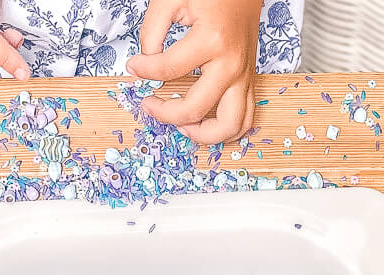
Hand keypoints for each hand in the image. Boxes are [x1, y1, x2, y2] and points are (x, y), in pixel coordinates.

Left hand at [127, 0, 262, 143]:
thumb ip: (152, 30)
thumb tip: (145, 63)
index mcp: (211, 41)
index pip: (167, 70)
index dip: (144, 71)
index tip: (134, 66)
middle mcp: (231, 64)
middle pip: (195, 109)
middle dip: (165, 114)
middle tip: (149, 105)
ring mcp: (243, 76)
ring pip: (228, 126)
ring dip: (202, 135)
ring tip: (181, 126)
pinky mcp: (249, 80)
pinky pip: (244, 119)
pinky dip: (227, 132)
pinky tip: (206, 126)